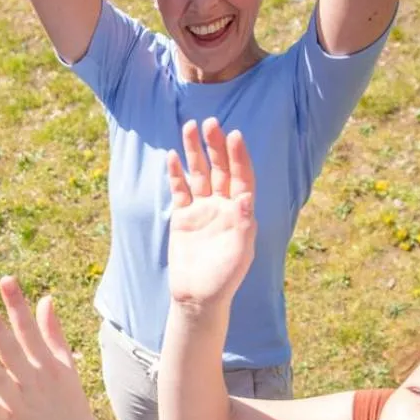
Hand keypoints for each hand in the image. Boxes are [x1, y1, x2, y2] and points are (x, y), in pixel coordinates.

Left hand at [0, 277, 106, 419]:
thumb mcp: (65, 363)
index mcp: (48, 363)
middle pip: (13, 352)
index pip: (30, 329)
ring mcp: (22, 403)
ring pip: (1, 381)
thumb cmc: (66, 395)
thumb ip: (53, 332)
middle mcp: (35, 381)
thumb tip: (45, 298)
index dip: (17, 305)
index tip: (6, 281)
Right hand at [166, 117, 257, 313]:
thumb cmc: (224, 278)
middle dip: (215, 146)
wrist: (198, 296)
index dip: (238, 156)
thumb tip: (246, 196)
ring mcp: (202, 210)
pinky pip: (180, 190)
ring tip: (188, 127)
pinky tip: (172, 157)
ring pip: (198, 174)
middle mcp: (223, 206)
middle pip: (219, 169)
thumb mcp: (240, 252)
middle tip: (209, 122)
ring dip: (194, 152)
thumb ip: (244, 223)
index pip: (241, 177)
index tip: (234, 135)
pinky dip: (176, 174)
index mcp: (241, 212)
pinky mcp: (183, 217)